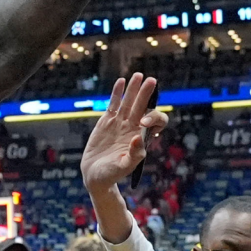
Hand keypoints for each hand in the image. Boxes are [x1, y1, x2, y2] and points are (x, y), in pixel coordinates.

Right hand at [78, 73, 164, 196]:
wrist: (96, 174)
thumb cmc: (112, 174)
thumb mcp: (124, 167)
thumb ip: (134, 155)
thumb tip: (139, 137)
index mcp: (141, 137)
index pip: (154, 122)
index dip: (152, 118)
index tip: (143, 123)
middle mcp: (133, 127)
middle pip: (142, 106)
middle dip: (146, 94)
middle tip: (151, 81)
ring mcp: (120, 123)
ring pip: (129, 102)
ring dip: (134, 89)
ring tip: (138, 75)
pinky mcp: (107, 121)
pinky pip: (113, 104)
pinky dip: (117, 93)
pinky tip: (121, 82)